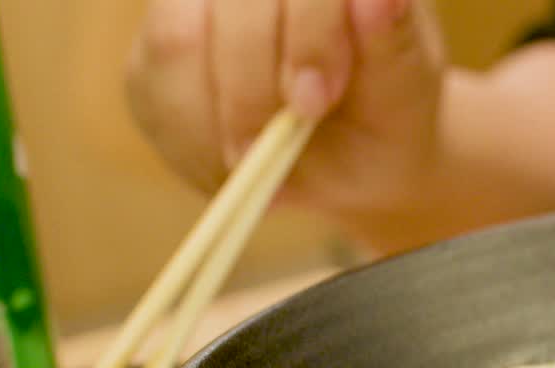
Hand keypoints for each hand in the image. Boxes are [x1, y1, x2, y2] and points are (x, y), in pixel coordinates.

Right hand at [125, 0, 444, 216]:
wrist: (353, 154)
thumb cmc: (385, 117)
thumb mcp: (403, 95)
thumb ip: (391, 47)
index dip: (306, 34)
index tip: (312, 103)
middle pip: (229, 6)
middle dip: (248, 89)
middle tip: (267, 153)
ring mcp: (203, 0)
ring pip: (176, 40)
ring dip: (214, 121)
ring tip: (252, 164)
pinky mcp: (164, 40)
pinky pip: (151, 82)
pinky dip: (189, 139)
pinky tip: (228, 162)